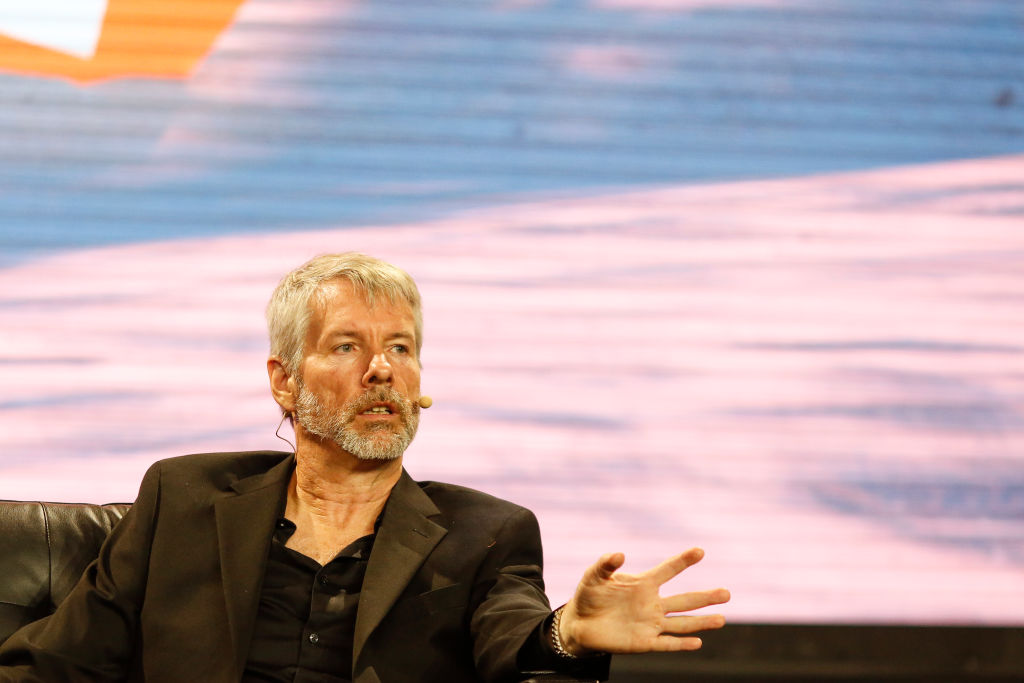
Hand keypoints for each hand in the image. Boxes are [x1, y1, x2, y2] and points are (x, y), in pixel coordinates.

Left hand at [557, 547, 729, 655]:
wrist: (579, 623)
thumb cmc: (589, 595)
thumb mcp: (594, 576)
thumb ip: (605, 564)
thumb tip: (619, 554)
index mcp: (643, 584)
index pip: (668, 570)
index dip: (682, 561)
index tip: (699, 551)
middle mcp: (652, 604)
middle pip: (684, 600)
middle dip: (705, 597)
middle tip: (727, 593)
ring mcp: (650, 623)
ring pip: (681, 623)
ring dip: (701, 622)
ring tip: (721, 619)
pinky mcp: (643, 642)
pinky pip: (666, 643)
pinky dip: (681, 644)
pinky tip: (698, 642)